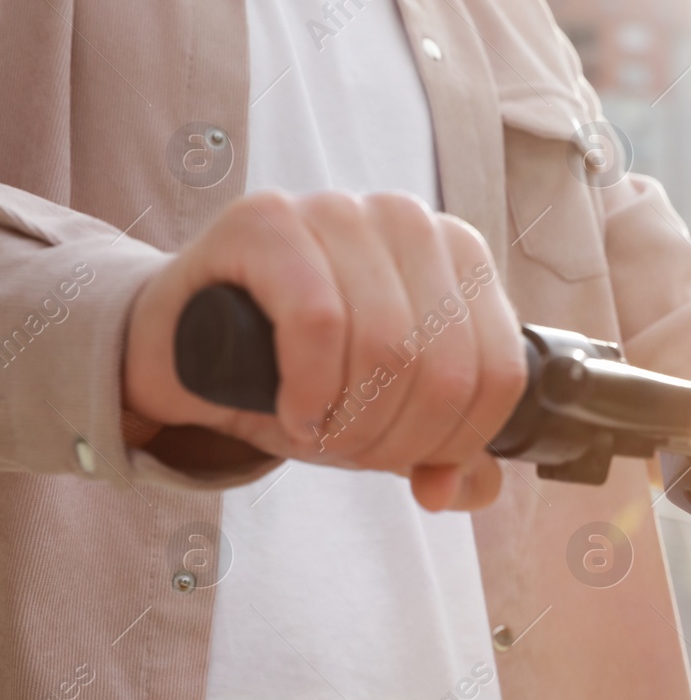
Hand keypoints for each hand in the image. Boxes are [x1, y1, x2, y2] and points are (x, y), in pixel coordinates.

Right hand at [124, 190, 527, 510]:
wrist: (183, 344)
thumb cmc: (299, 373)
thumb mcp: (386, 417)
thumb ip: (445, 453)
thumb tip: (467, 489)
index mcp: (461, 255)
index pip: (499, 371)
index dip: (457, 441)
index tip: (408, 462)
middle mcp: (410, 220)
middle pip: (445, 368)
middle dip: (397, 438)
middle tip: (349, 452)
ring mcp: (339, 210)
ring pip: (387, 348)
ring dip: (349, 422)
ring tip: (316, 432)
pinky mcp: (268, 220)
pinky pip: (318, 322)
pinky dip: (308, 390)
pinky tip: (291, 412)